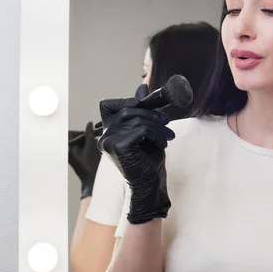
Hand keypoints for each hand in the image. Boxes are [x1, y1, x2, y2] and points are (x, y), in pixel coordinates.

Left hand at [68, 122, 101, 198]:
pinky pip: (80, 149)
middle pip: (75, 138)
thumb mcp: (91, 144)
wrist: (93, 180)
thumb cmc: (91, 163)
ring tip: (97, 140)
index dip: (82, 130)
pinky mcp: (76, 160)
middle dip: (85, 135)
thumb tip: (89, 124)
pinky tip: (95, 147)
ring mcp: (71, 156)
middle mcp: (67, 151)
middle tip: (96, 134)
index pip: (71, 133)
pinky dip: (86, 146)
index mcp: (67, 147)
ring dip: (87, 140)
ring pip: (78, 143)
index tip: (91, 130)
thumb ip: (89, 132)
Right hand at [97, 84, 174, 223]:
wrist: (151, 184)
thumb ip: (142, 110)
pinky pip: (141, 129)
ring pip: (137, 119)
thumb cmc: (149, 159)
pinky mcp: (116, 146)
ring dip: (158, 126)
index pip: (108, 104)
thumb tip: (142, 87)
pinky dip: (156, 135)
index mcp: (108, 130)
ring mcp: (108, 141)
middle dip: (152, 113)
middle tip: (167, 123)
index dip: (128, 102)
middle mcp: (104, 135)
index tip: (147, 109)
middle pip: (128, 110)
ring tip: (168, 137)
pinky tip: (162, 145)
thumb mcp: (148, 130)